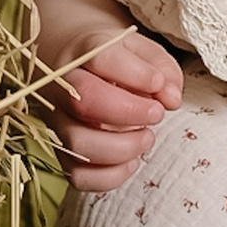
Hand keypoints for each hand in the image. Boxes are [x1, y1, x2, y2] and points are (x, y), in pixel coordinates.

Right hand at [48, 22, 183, 189]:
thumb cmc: (115, 60)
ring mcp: (56, 121)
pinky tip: (131, 160)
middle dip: (129, 112)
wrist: (73, 66)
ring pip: (78, 144)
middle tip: (156, 113)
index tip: (158, 84)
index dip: (135, 74)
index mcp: (81, 52)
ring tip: (147, 137)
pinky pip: (78, 175)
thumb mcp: (141, 51)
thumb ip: (161, 68)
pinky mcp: (60, 151)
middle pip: (83, 101)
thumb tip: (171, 98)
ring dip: (122, 148)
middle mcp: (61, 86)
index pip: (100, 58)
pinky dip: (111, 176)